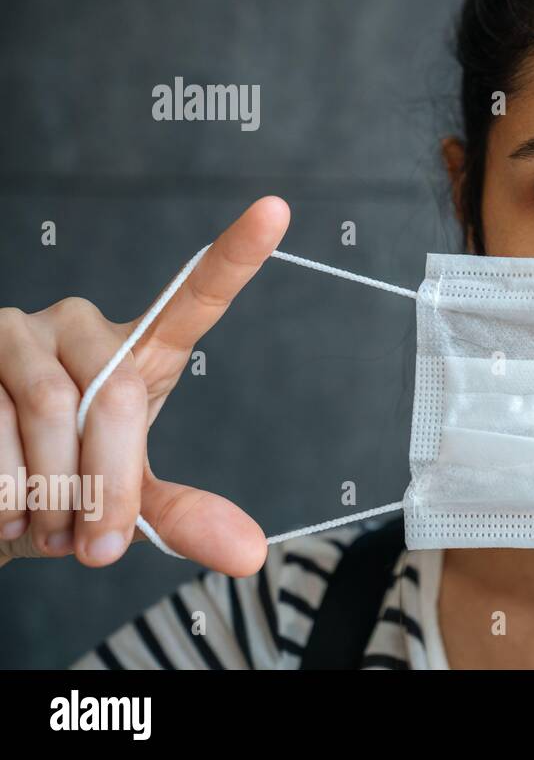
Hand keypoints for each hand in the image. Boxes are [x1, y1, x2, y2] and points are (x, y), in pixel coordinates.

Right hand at [0, 196, 290, 575]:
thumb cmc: (58, 489)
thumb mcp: (124, 503)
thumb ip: (181, 518)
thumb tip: (252, 553)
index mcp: (138, 351)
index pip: (195, 296)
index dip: (237, 253)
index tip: (278, 209)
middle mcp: (78, 325)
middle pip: (117, 398)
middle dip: (107, 487)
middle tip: (94, 545)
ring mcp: (13, 331)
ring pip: (45, 416)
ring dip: (46, 497)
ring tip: (39, 526)